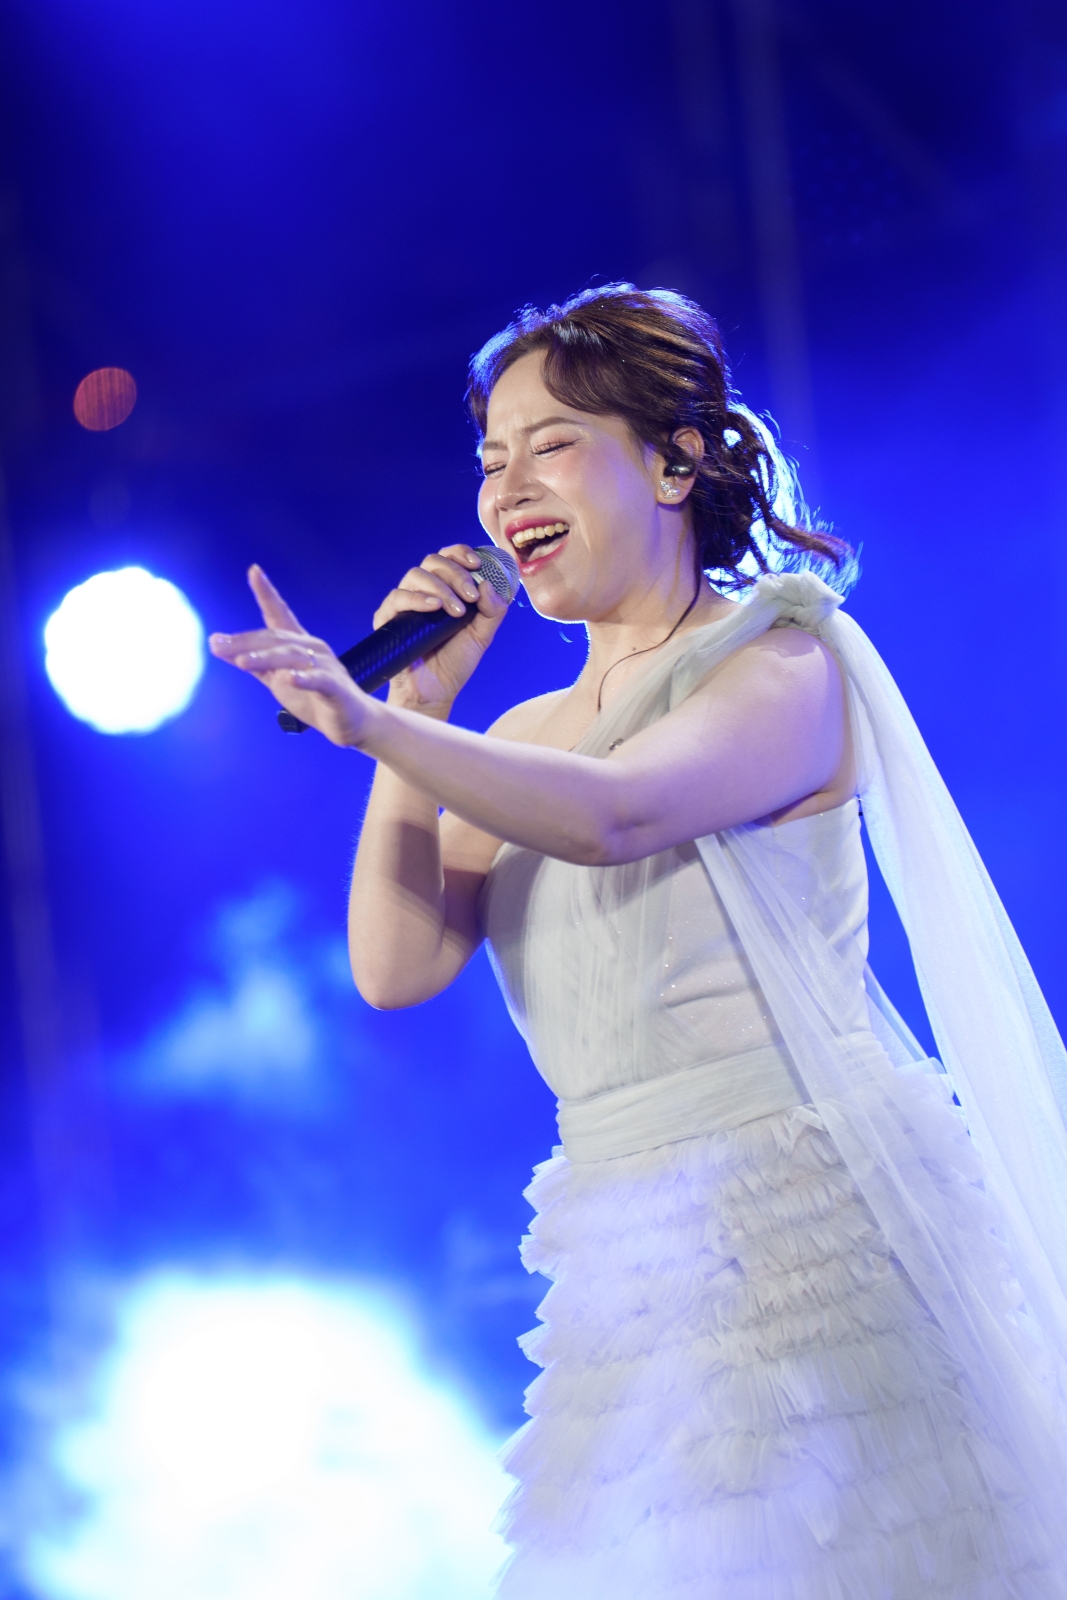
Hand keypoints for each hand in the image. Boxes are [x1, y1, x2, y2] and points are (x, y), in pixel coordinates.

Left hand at [209, 566, 371, 746]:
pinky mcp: (335, 687)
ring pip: (291, 657)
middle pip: (275, 639)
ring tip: (241, 662)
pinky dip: (304, 679)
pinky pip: (318, 680)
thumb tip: (215, 643)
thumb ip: (252, 663)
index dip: (267, 593)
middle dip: (245, 642)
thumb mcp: (276, 679)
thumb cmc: (313, 698)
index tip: (254, 571)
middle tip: (217, 645)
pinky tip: (289, 679)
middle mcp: (312, 648)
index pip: (279, 614)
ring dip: (265, 658)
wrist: (352, 722)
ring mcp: (325, 666)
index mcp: (297, 644)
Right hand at [372, 544, 507, 714]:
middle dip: (455, 574)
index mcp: (445, 589)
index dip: (461, 553)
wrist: (434, 692)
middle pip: (433, 562)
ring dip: (440, 587)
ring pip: (416, 575)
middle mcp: (423, 591)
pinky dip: (417, 598)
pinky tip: (433, 608)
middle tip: (470, 596)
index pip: (448, 557)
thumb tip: (488, 584)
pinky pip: (397, 597)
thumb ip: (493, 611)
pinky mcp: (388, 619)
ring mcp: (405, 604)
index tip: (477, 564)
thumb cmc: (455, 662)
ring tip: (456, 610)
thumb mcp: (482, 635)